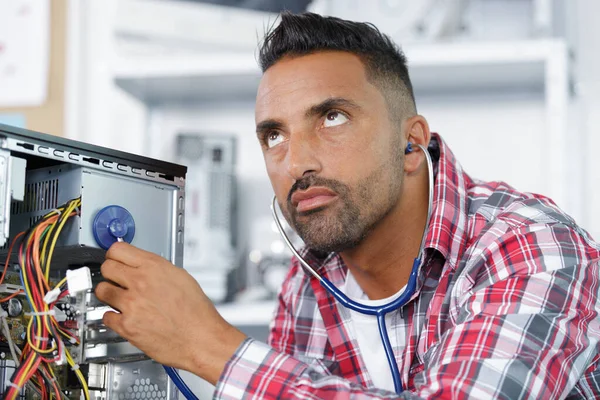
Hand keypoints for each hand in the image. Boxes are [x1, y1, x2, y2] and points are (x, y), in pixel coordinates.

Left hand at [95, 242, 245, 383]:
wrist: (201, 339)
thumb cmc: (197, 312)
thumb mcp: (182, 277)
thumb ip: (158, 269)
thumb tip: (144, 266)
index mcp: (155, 267)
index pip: (118, 249)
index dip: (115, 255)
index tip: (115, 259)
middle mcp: (141, 282)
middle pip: (107, 267)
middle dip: (111, 273)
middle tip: (116, 279)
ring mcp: (131, 304)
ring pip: (102, 290)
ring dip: (109, 294)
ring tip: (120, 299)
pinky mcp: (126, 326)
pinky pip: (106, 316)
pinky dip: (113, 317)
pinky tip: (124, 317)